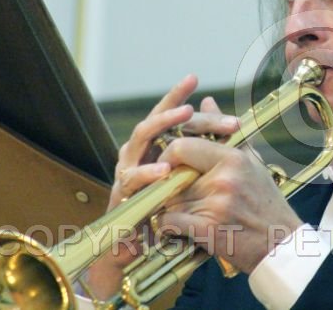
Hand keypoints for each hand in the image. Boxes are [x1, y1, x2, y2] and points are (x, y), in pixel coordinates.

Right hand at [86, 75, 238, 298]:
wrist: (139, 254)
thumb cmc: (168, 211)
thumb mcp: (192, 176)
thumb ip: (201, 144)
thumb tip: (211, 106)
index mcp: (154, 147)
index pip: (165, 113)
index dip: (176, 94)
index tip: (195, 78)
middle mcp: (137, 154)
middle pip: (152, 122)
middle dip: (171, 108)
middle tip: (191, 102)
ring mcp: (127, 173)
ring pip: (138, 141)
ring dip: (160, 128)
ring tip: (181, 117)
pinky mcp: (121, 196)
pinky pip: (132, 180)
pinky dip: (147, 174)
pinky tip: (164, 170)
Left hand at [157, 123, 303, 273]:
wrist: (281, 244)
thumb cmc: (266, 203)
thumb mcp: (250, 161)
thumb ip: (224, 132)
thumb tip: (206, 101)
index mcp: (234, 158)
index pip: (183, 146)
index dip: (170, 154)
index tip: (172, 166)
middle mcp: (224, 178)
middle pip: (172, 174)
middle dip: (168, 183)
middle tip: (171, 191)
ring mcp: (217, 204)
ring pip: (169, 199)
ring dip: (169, 206)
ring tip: (183, 212)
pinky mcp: (209, 230)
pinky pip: (169, 221)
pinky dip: (168, 226)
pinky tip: (178, 228)